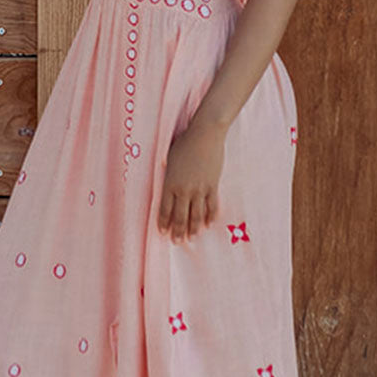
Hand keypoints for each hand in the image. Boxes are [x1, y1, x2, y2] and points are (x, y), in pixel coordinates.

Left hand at [157, 120, 225, 242]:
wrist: (206, 134)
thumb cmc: (184, 143)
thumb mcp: (169, 158)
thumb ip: (167, 174)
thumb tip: (166, 185)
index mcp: (170, 183)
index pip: (165, 209)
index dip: (164, 222)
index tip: (163, 232)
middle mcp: (184, 190)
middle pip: (180, 216)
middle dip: (178, 231)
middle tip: (177, 242)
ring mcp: (200, 189)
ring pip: (196, 214)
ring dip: (193, 228)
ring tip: (192, 238)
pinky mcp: (213, 186)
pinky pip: (212, 206)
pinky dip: (210, 216)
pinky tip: (208, 224)